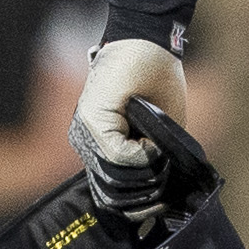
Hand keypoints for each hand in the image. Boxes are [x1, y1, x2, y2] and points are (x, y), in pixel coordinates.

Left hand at [71, 37, 189, 220]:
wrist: (148, 42)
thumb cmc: (156, 79)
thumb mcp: (160, 127)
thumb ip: (153, 156)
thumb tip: (158, 190)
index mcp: (100, 145)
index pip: (108, 191)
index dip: (134, 204)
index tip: (158, 206)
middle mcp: (87, 142)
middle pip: (111, 191)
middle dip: (144, 191)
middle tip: (163, 172)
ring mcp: (85, 132)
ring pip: (115, 176)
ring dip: (145, 167)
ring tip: (156, 145)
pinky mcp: (91, 119)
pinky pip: (118, 155)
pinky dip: (142, 152)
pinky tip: (150, 137)